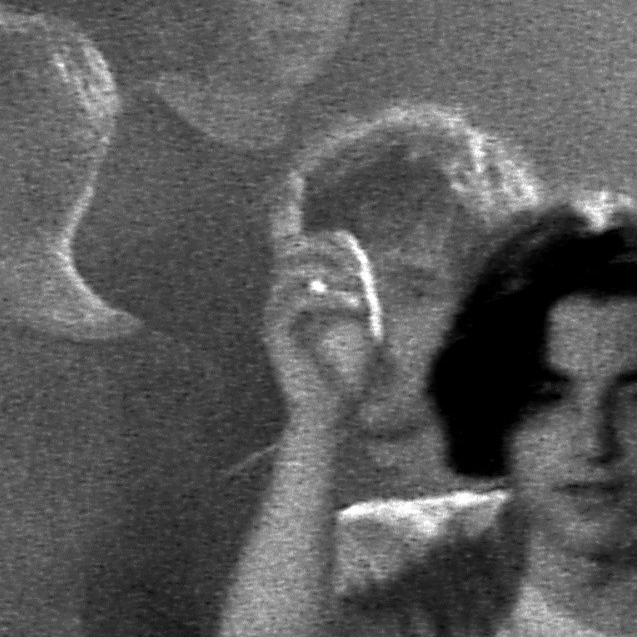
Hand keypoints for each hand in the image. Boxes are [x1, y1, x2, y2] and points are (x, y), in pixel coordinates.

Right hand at [261, 228, 384, 426]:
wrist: (336, 411)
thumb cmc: (350, 367)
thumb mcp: (360, 317)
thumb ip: (354, 281)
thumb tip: (351, 251)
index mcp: (295, 290)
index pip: (293, 239)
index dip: (313, 225)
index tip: (334, 229)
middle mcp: (279, 297)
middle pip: (292, 247)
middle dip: (329, 250)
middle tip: (362, 273)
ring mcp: (274, 315)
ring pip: (292, 271)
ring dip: (332, 273)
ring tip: (362, 290)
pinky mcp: (275, 334)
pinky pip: (297, 300)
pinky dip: (331, 298)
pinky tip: (359, 307)